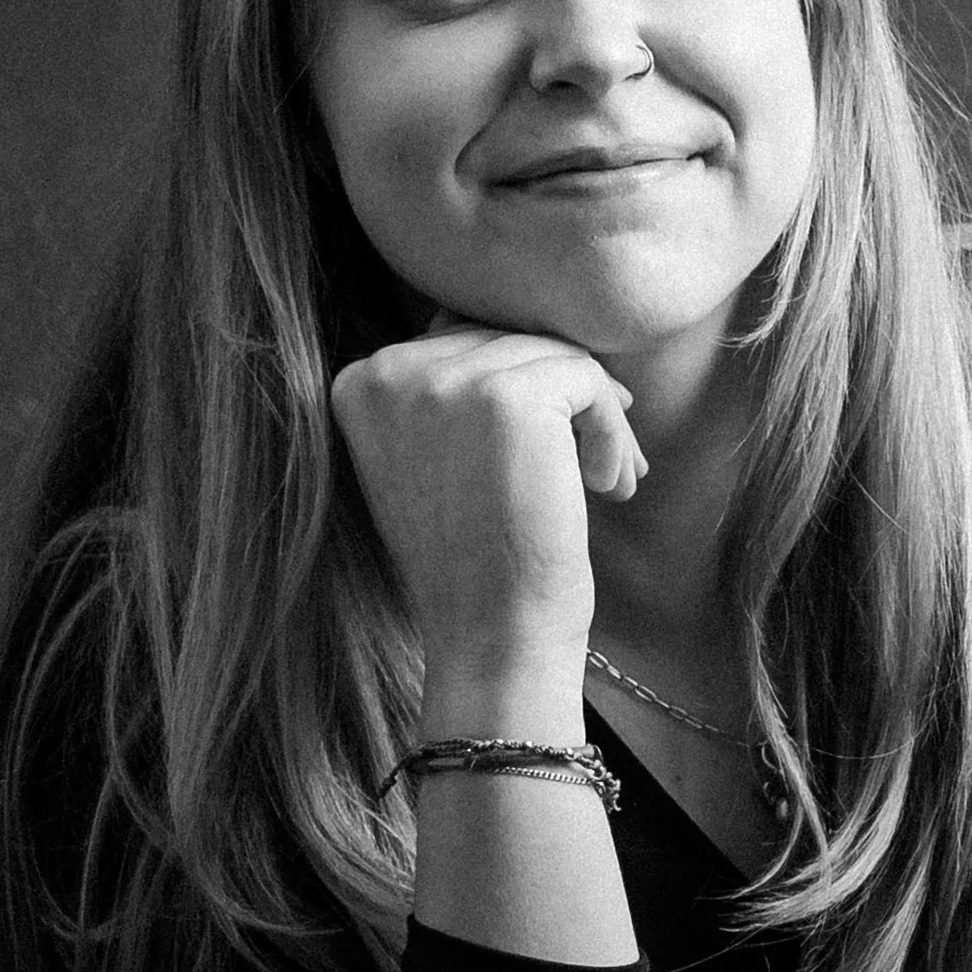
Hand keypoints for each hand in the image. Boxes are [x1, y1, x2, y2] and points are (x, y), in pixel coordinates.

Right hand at [328, 313, 646, 665]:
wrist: (491, 638)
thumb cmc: (475, 563)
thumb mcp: (435, 463)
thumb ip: (454, 392)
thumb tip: (533, 333)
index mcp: (358, 384)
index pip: (462, 338)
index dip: (524, 384)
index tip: (563, 440)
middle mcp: (388, 371)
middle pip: (508, 339)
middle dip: (566, 399)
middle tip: (603, 463)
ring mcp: (445, 380)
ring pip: (555, 358)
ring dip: (598, 420)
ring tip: (610, 481)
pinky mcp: (509, 396)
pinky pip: (588, 380)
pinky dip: (613, 431)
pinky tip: (607, 487)